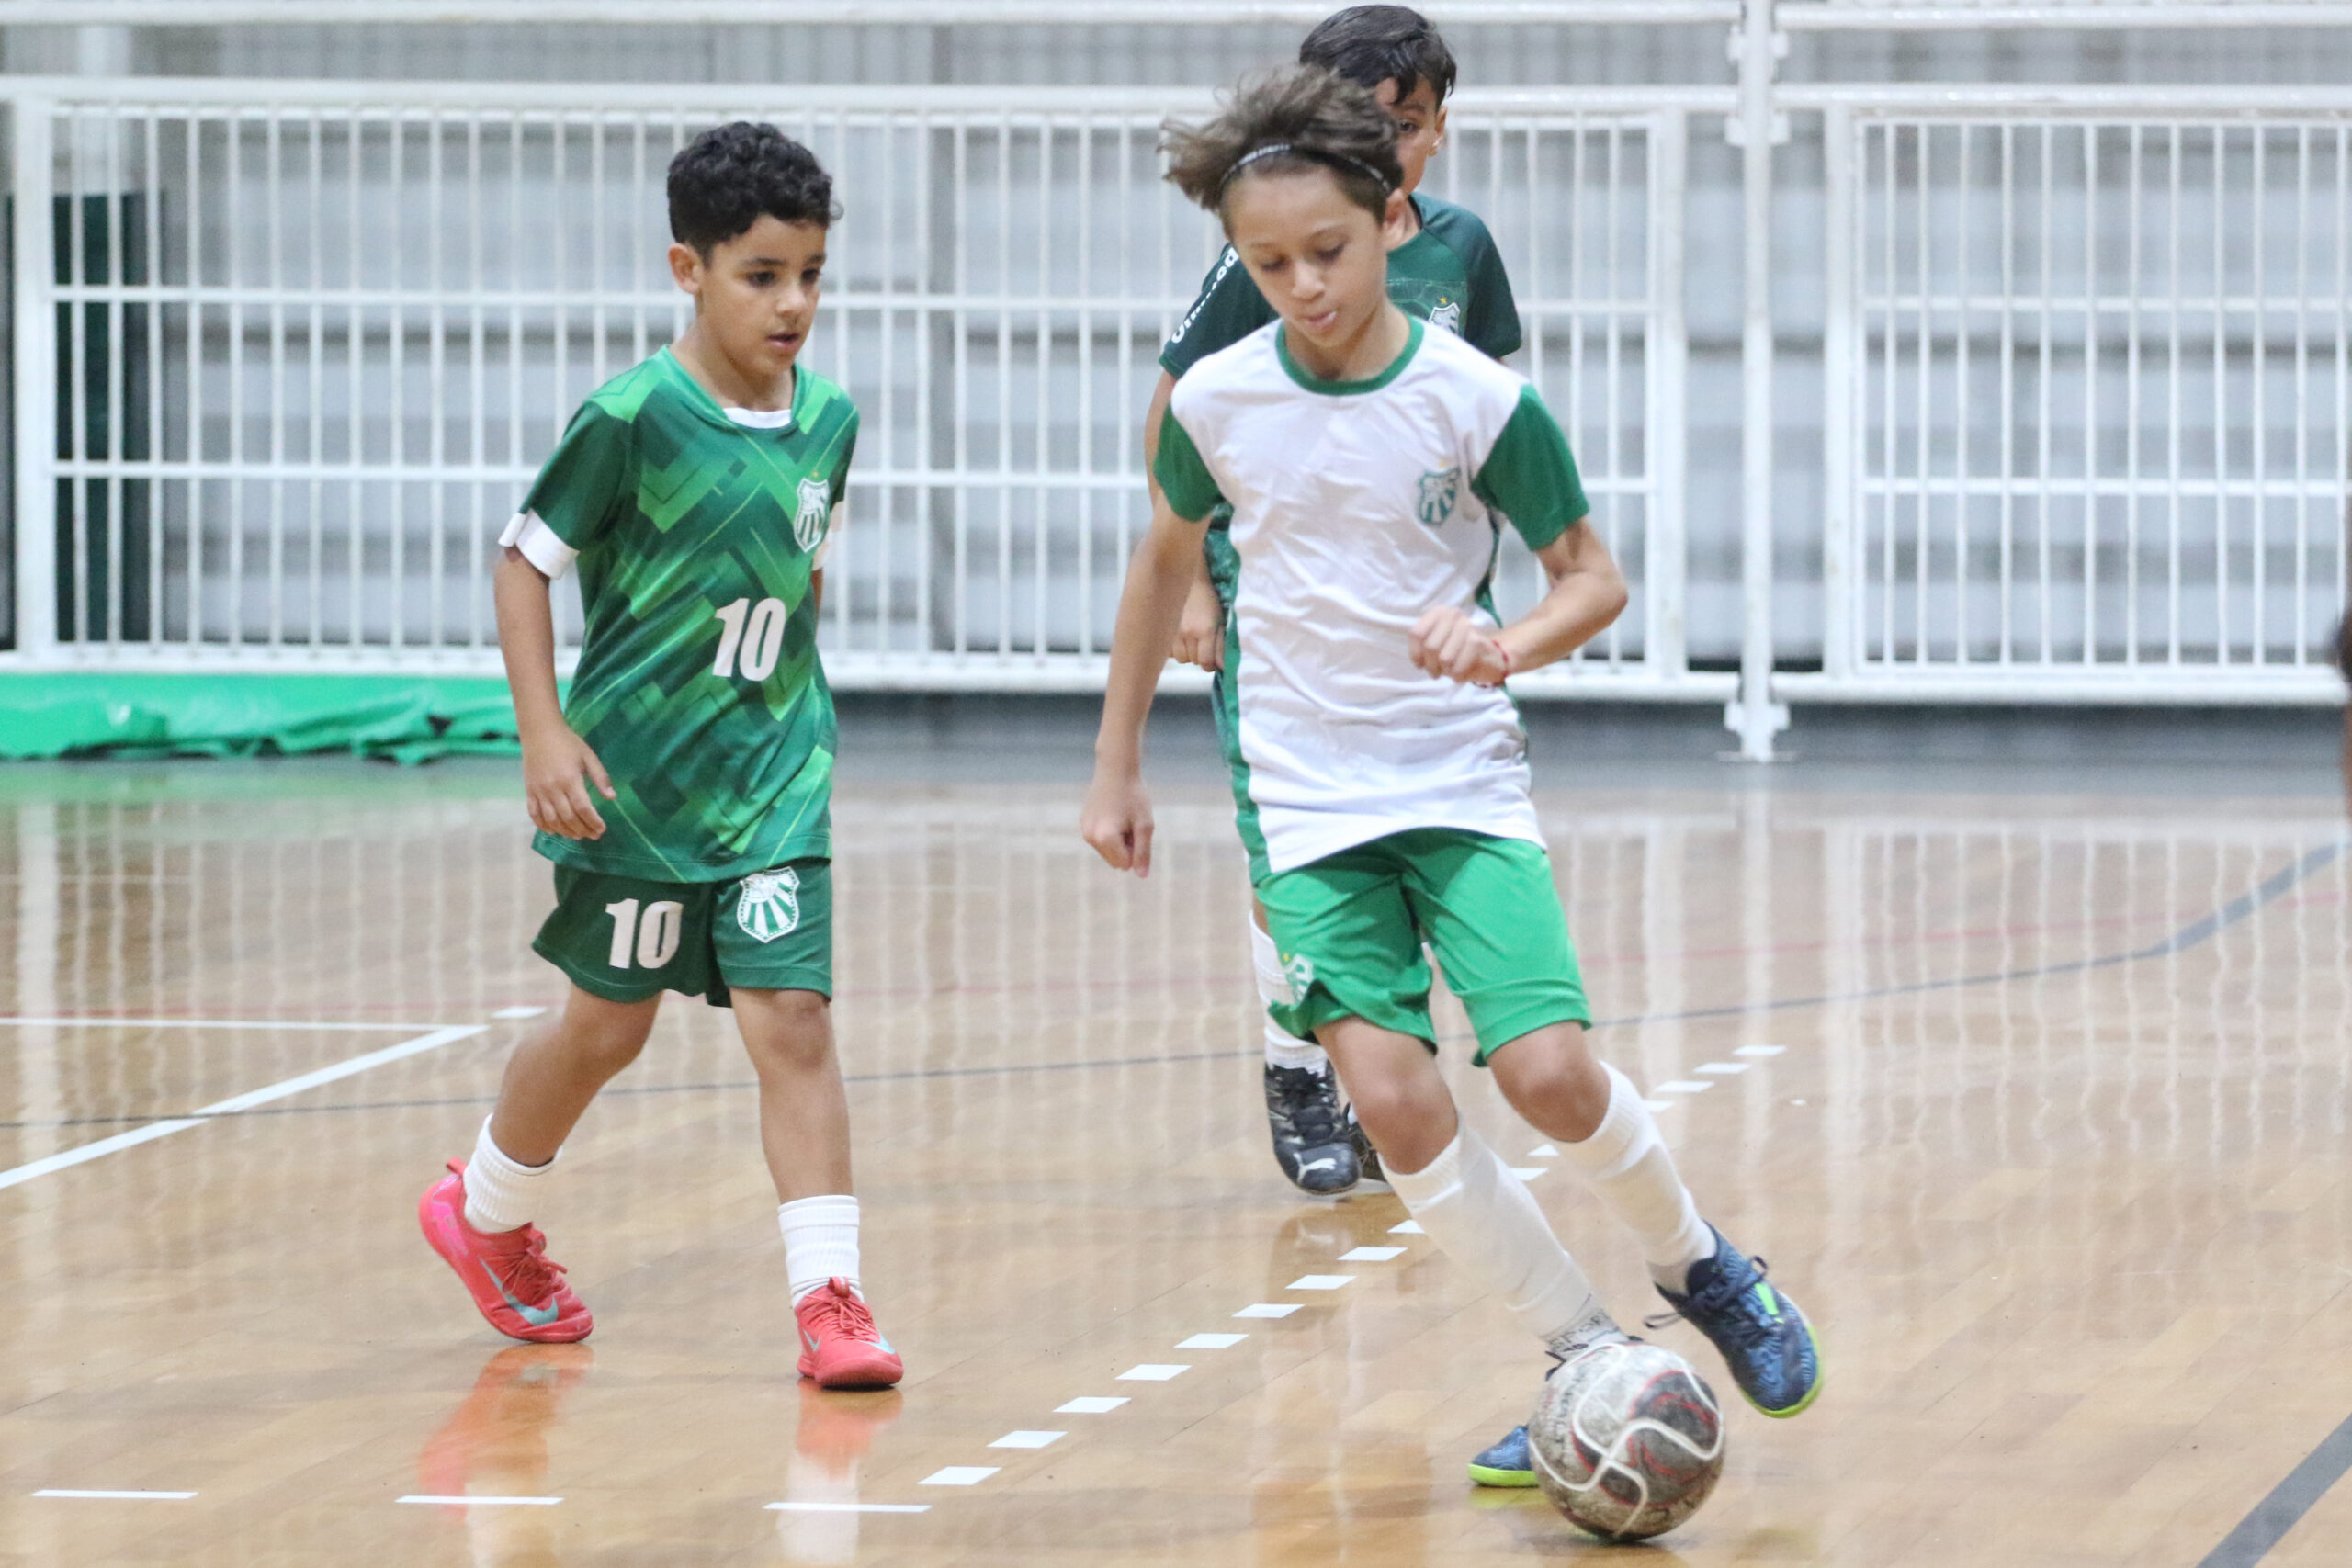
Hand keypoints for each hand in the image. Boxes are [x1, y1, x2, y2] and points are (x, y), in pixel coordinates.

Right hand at [521, 724, 616, 838]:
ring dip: (565, 832)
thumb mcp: (589, 757)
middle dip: (582, 830)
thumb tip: (612, 797)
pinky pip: (534, 815)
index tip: (602, 829)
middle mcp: (553, 788)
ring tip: (577, 836)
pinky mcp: (529, 791)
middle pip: (568, 818)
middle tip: (593, 835)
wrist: (539, 731)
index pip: (583, 808)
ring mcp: (538, 791)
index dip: (593, 822)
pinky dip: (544, 826)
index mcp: (570, 779)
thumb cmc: (568, 743)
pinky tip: (554, 831)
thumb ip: (601, 778)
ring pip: (551, 820)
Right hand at [1080, 768, 1155, 876]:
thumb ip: (1143, 853)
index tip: (1137, 829)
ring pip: (1108, 852)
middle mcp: (1090, 837)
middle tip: (1131, 823)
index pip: (1125, 864)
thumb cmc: (1134, 796)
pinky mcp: (1083, 824)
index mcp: (1105, 838)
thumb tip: (1141, 876)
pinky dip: (1110, 833)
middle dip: (1127, 848)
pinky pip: (1101, 840)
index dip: (1137, 850)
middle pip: (1115, 861)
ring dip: (1119, 841)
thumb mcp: (1145, 825)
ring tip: (1123, 817)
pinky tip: (1114, 812)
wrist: (1115, 769)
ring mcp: (1084, 831)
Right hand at [1170, 574, 1225, 671]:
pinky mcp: (1163, 631)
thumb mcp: (1220, 621)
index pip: (1206, 663)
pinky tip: (1180, 638)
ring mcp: (1173, 633)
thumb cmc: (1207, 601)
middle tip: (1203, 644)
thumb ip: (1221, 645)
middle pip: (1194, 661)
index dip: (1210, 665)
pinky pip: (1170, 652)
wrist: (1187, 582)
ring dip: (1188, 654)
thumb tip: (1222, 667)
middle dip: (1200, 656)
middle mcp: (1188, 633)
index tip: (1212, 660)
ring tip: (1191, 641)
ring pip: (1181, 659)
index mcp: (1205, 630)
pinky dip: (1176, 649)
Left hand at [1408, 606, 1510, 685]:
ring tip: (1450, 669)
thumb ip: (1421, 646)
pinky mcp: (1477, 642)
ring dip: (1444, 671)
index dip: (1416, 653)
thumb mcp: (1434, 643)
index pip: (1416, 634)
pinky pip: (1457, 668)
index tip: (1420, 663)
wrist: (1487, 656)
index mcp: (1439, 612)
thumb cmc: (1455, 649)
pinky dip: (1456, 676)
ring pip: (1444, 658)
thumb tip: (1419, 660)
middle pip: (1430, 647)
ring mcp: (1466, 627)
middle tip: (1437, 670)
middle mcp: (1453, 614)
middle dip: (1431, 665)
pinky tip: (1461, 671)